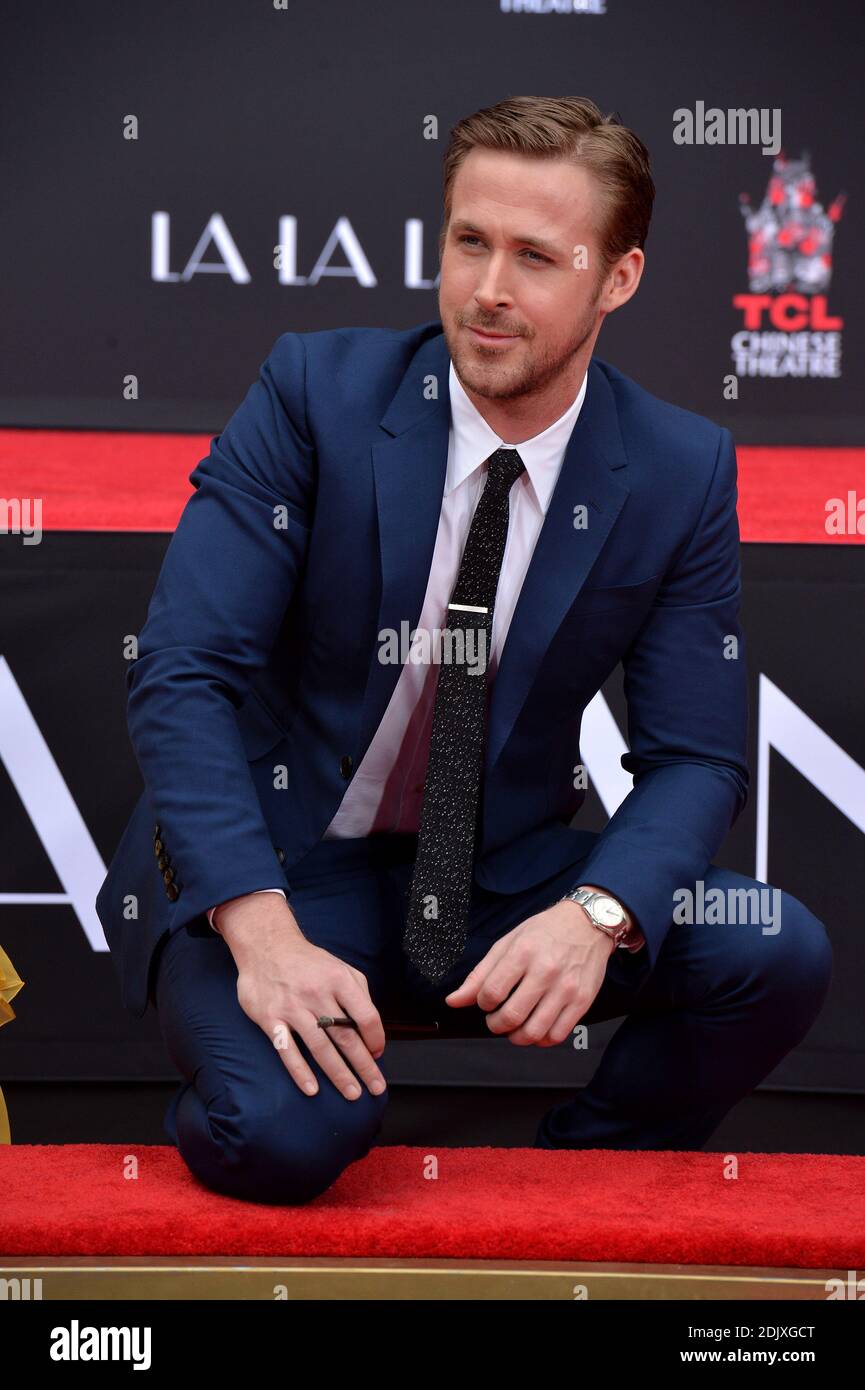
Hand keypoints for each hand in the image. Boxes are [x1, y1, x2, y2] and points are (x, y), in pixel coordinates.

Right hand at [217, 892, 386, 1100]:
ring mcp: (293, 1008)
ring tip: (352, 1093)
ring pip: (320, 1047)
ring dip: (338, 1073)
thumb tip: (373, 1028)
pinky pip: (287, 1049)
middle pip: (346, 1037)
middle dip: (364, 1065)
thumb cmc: (309, 962)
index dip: (376, 1039)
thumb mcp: (340, 967)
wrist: (267, 946)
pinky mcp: (270, 1018)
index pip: (366, 1016)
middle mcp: (317, 994)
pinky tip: (312, 1088)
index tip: (379, 1055)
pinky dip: (300, 1071)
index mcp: (339, 980)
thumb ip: (359, 993)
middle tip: (375, 1088)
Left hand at [443, 898, 616, 1046]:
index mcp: (523, 953)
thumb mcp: (507, 943)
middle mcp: (545, 971)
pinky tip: (536, 1028)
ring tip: (515, 1027)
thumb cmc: (544, 932)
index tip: (487, 1001)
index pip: (491, 992)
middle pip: (511, 1016)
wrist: (587, 923)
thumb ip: (480, 974)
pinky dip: (541, 1040)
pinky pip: (557, 1035)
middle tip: (497, 1019)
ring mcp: (566, 988)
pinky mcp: (582, 1001)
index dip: (482, 1004)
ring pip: (534, 1032)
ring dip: (517, 1037)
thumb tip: (453, 1001)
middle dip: (496, 1025)